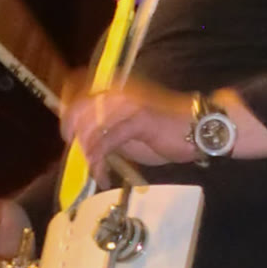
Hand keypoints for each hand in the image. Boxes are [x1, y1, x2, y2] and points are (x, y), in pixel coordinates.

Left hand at [60, 75, 199, 178]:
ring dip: (89, 158)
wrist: (199, 128)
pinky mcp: (136, 119)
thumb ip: (109, 132)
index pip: (79, 94)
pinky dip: (100, 164)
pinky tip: (105, 176)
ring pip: (91, 131)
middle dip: (77, 143)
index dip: (68, 115)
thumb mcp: (130, 131)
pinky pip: (106, 143)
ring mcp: (127, 104)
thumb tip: (87, 144)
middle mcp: (118, 93)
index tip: (68, 136)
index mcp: (116, 91)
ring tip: (98, 173)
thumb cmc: (167, 131)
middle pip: (79, 114)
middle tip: (86, 162)